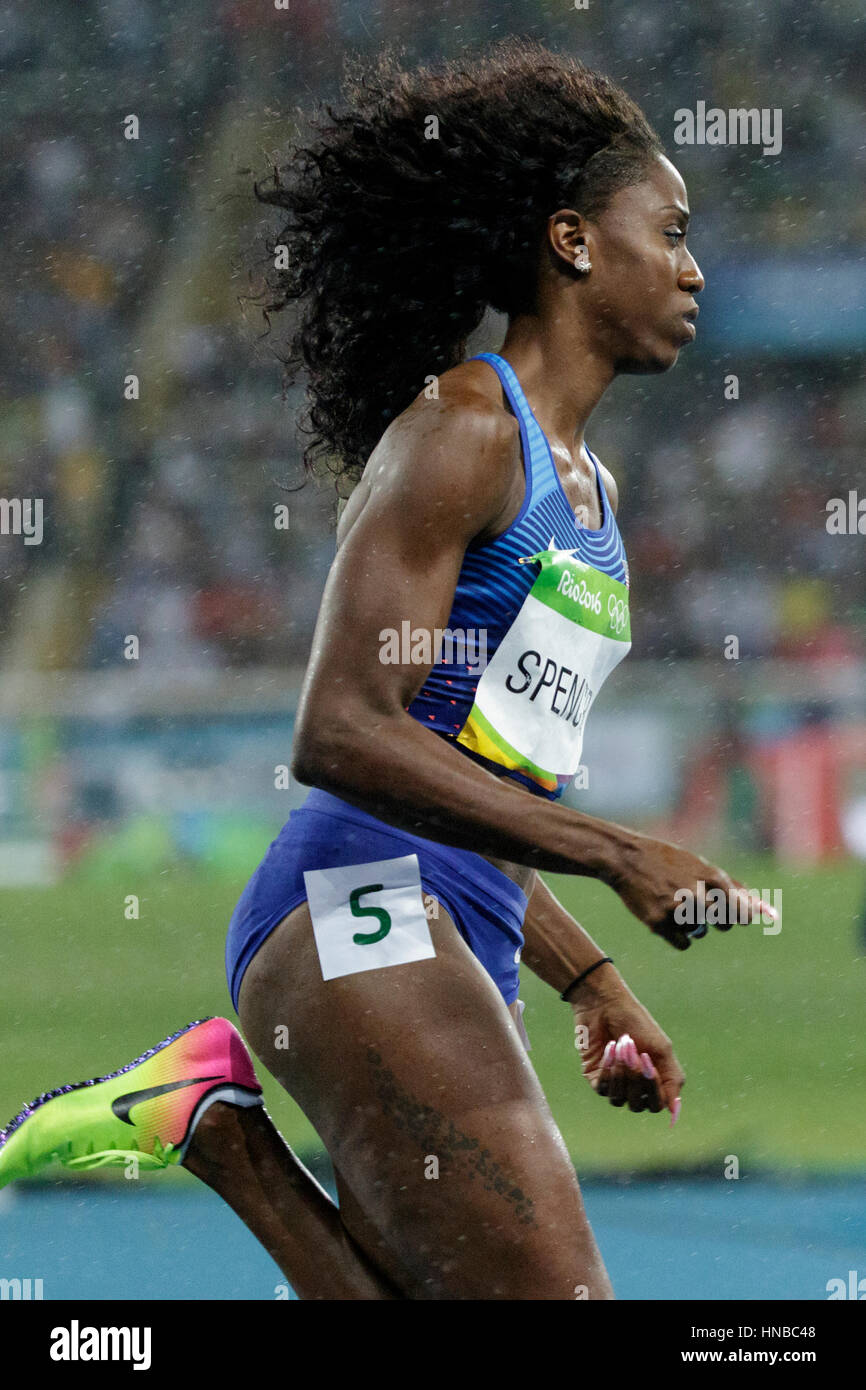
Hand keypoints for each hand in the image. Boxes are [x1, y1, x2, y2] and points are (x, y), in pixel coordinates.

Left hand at [572, 968, 683, 1121]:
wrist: (606, 1004)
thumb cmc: (637, 1023)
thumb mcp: (661, 1049)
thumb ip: (672, 1080)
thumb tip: (674, 1112)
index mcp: (654, 1080)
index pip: (657, 1104)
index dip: (653, 1088)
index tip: (649, 1063)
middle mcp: (634, 1086)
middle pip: (638, 1106)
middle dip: (636, 1078)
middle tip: (635, 1052)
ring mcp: (615, 1083)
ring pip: (619, 1101)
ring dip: (621, 1074)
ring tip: (621, 1047)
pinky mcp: (596, 1078)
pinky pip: (603, 1089)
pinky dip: (608, 1070)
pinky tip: (609, 1048)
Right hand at [609, 835, 777, 949]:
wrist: (626, 859)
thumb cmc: (668, 861)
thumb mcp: (700, 865)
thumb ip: (733, 886)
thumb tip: (765, 908)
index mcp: (709, 876)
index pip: (741, 910)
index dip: (742, 916)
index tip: (737, 916)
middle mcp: (695, 892)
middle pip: (725, 923)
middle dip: (721, 922)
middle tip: (709, 912)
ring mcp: (675, 909)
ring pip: (700, 932)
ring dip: (694, 925)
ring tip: (677, 906)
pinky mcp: (657, 922)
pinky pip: (683, 943)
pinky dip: (679, 936)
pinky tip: (669, 921)